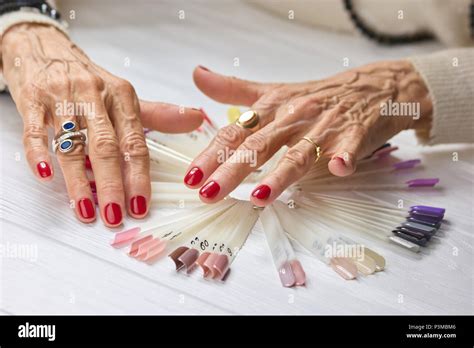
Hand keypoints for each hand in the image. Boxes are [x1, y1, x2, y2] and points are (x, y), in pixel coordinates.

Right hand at [1, 23, 202, 225]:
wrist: (43, 47)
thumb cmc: (88, 78)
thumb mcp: (124, 94)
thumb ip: (159, 114)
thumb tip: (195, 118)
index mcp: (121, 96)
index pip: (134, 143)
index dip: (139, 176)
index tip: (141, 204)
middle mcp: (94, 96)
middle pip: (106, 147)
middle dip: (112, 184)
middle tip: (115, 214)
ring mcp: (62, 97)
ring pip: (72, 144)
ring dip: (78, 181)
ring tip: (85, 210)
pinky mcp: (32, 99)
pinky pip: (35, 131)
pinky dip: (39, 154)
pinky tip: (46, 176)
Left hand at [185, 62, 431, 205]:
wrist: (372, 86)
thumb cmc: (317, 95)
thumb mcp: (274, 90)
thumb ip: (234, 89)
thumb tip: (197, 75)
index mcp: (272, 108)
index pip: (235, 132)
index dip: (212, 154)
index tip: (192, 177)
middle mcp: (293, 117)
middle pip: (259, 145)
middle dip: (232, 171)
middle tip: (209, 194)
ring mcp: (324, 127)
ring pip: (298, 152)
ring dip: (279, 174)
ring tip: (260, 196)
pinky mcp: (354, 134)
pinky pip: (349, 147)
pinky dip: (343, 158)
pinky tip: (338, 169)